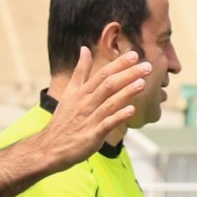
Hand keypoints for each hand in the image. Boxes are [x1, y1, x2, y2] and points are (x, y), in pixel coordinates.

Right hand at [31, 47, 151, 169]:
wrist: (50, 147)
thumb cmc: (64, 120)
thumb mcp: (69, 92)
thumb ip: (79, 71)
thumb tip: (84, 49)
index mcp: (82, 92)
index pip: (102, 74)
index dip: (118, 64)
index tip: (134, 54)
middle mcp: (86, 103)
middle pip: (108, 85)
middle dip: (128, 74)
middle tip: (147, 66)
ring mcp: (89, 119)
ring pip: (109, 102)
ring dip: (126, 92)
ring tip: (142, 83)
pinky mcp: (92, 136)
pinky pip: (107, 124)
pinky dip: (119, 117)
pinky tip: (132, 110)